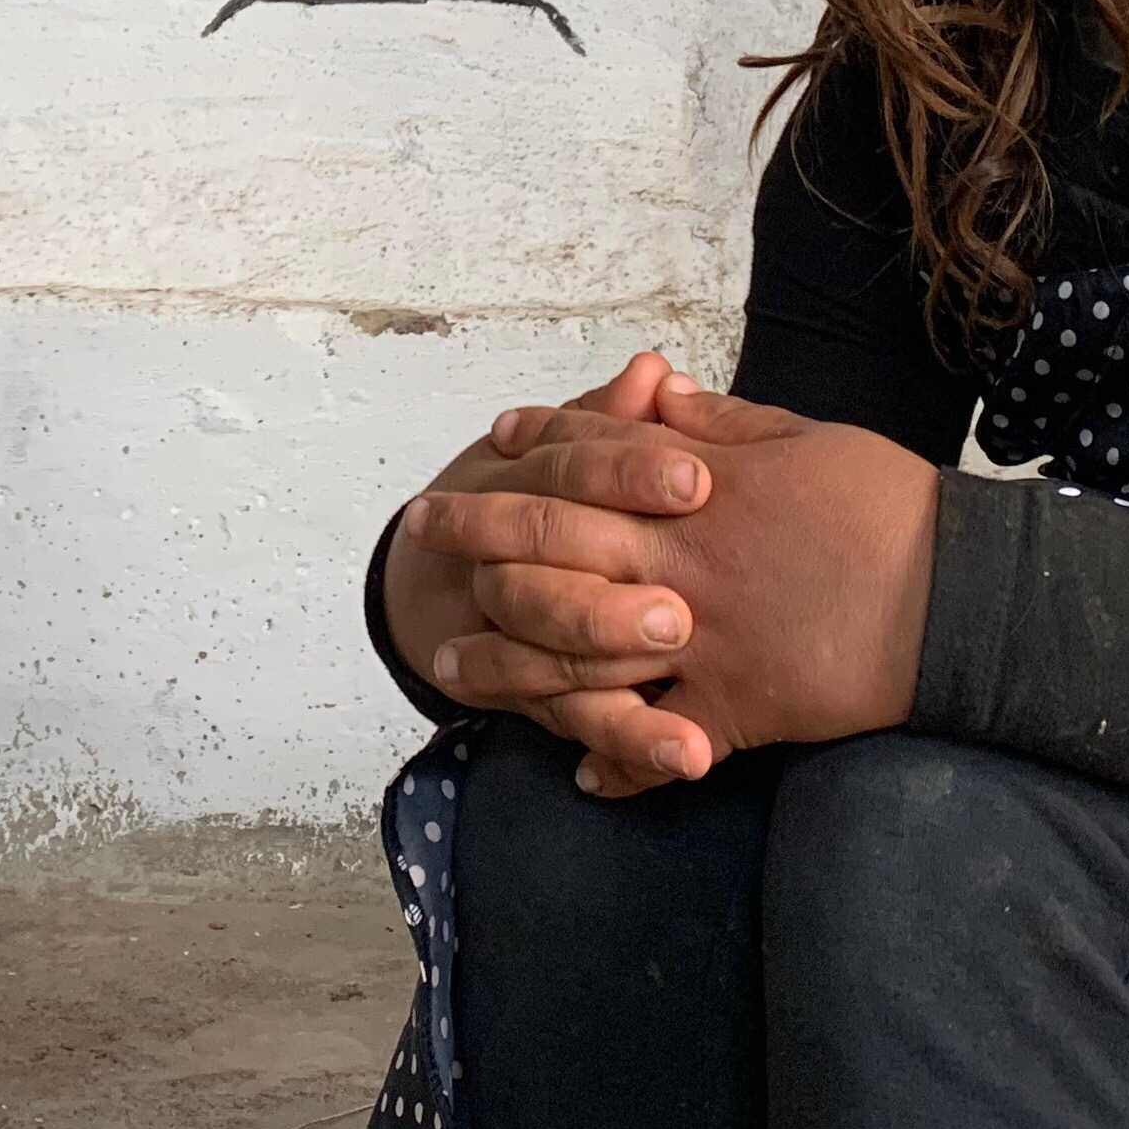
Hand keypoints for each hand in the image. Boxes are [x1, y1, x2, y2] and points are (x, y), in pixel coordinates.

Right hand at [378, 352, 706, 772]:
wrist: (433, 568)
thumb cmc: (526, 493)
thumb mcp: (562, 447)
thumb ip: (610, 420)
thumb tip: (650, 370)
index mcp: (524, 484)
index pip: (573, 472)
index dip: (628, 473)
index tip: (695, 480)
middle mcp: (512, 566)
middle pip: (553, 585)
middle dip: (609, 606)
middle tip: (679, 616)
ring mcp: (522, 638)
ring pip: (559, 670)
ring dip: (625, 706)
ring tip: (693, 736)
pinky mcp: (544, 695)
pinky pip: (585, 724)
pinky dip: (633, 747)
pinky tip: (689, 759)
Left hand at [400, 385, 938, 795]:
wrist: (962, 598)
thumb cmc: (890, 508)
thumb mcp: (806, 438)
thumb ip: (722, 423)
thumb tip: (658, 391)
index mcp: (699, 490)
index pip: (594, 459)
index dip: (537, 449)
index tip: (492, 442)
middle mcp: (681, 564)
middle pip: (555, 549)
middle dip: (481, 540)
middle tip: (423, 537)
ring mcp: (700, 643)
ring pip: (578, 654)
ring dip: (510, 662)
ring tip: (454, 666)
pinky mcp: (735, 711)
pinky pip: (660, 744)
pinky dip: (620, 762)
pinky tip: (582, 774)